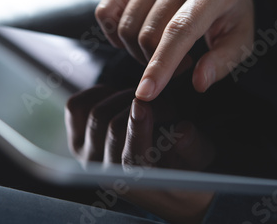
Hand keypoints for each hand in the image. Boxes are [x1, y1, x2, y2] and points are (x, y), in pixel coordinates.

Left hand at [65, 86, 214, 223]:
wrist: (156, 177)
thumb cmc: (183, 167)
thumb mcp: (200, 159)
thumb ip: (193, 147)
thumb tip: (183, 131)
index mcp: (136, 182)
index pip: (132, 158)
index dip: (136, 129)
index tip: (143, 105)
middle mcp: (105, 171)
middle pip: (113, 128)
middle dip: (139, 105)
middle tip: (162, 98)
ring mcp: (86, 155)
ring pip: (96, 114)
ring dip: (121, 97)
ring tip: (143, 99)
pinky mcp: (76, 138)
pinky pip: (76, 107)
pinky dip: (96, 93)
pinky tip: (115, 95)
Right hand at [95, 0, 253, 99]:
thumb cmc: (226, 9)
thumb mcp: (240, 37)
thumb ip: (223, 62)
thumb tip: (199, 82)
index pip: (180, 29)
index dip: (161, 64)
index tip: (146, 93)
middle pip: (149, 34)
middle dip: (155, 63)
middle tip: (176, 65)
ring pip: (127, 27)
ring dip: (137, 51)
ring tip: (160, 48)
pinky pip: (106, 13)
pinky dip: (114, 35)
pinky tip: (134, 36)